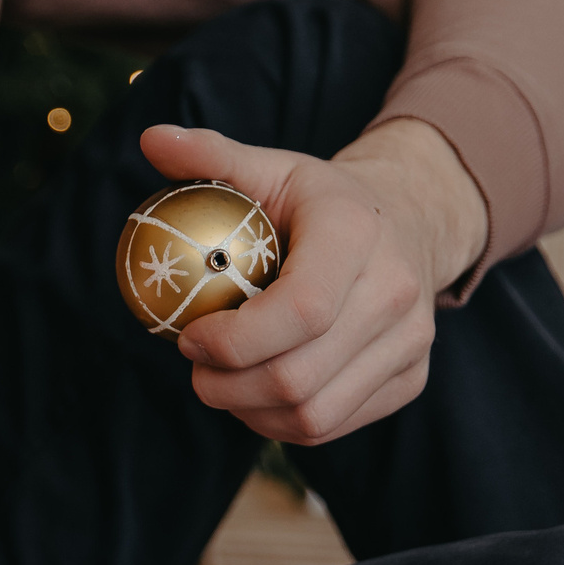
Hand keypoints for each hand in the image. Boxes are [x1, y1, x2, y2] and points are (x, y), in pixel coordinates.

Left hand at [141, 117, 487, 445]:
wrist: (411, 222)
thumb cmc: (320, 202)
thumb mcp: (271, 168)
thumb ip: (212, 156)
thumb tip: (153, 138)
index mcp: (357, 235)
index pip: (301, 311)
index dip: (233, 341)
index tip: (187, 339)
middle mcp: (398, 292)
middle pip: (298, 377)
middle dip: (226, 386)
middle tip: (194, 367)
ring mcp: (410, 342)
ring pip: (313, 414)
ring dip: (248, 411)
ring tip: (220, 382)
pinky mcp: (410, 379)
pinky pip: (332, 426)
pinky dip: (280, 423)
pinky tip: (256, 395)